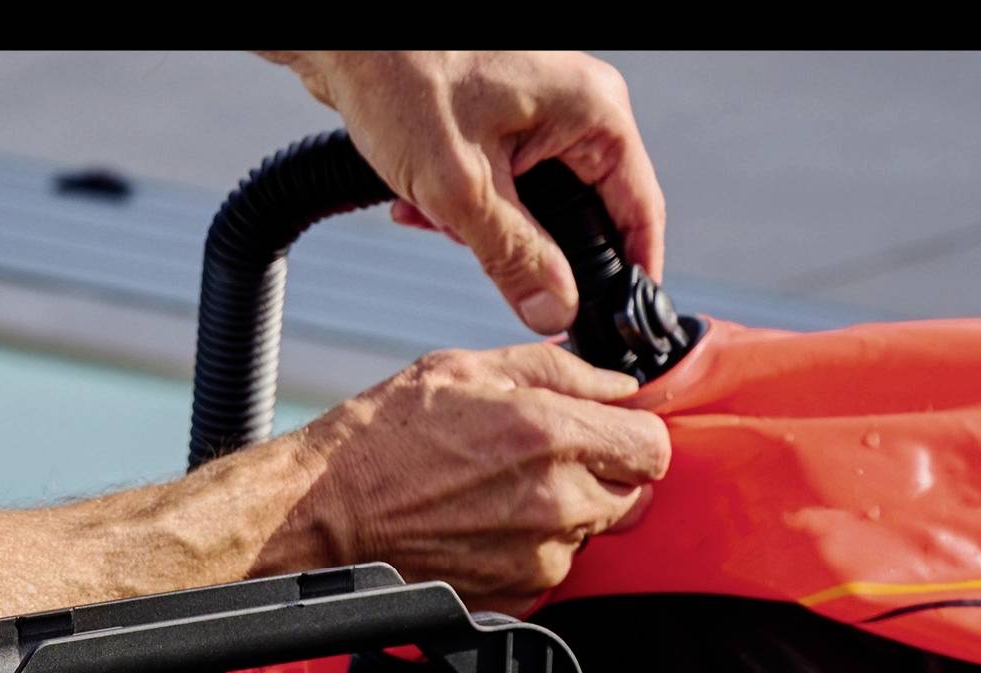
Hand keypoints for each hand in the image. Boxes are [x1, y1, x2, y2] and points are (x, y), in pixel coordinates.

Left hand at [263, 51, 664, 334]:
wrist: (342, 42)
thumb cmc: (400, 79)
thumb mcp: (461, 189)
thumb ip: (514, 259)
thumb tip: (555, 313)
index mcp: (591, 113)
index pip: (639, 211)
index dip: (630, 275)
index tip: (615, 323)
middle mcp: (574, 110)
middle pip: (585, 218)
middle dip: (530, 251)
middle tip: (486, 259)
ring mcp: (539, 115)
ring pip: (537, 210)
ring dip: (484, 231)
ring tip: (434, 215)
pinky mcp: (502, 125)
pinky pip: (503, 191)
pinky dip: (462, 209)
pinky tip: (418, 205)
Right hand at [273, 343, 669, 614]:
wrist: (327, 514)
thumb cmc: (383, 440)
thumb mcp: (468, 369)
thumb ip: (559, 371)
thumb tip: (616, 385)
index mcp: (550, 437)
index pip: (654, 448)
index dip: (637, 436)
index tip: (615, 433)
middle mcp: (555, 503)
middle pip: (635, 498)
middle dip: (607, 476)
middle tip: (553, 460)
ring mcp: (538, 559)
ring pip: (593, 536)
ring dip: (567, 515)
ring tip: (503, 493)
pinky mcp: (517, 597)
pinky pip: (553, 571)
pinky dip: (533, 551)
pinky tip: (487, 526)